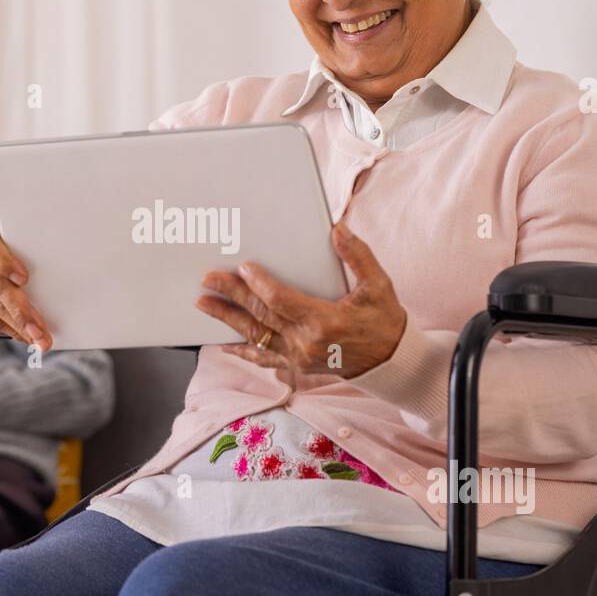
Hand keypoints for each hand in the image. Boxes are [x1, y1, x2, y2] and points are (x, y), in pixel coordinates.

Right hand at [0, 215, 52, 350]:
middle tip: (40, 332)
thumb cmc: (9, 228)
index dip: (6, 266)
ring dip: (20, 329)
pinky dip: (12, 330)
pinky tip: (27, 337)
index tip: (23, 278)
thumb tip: (67, 230)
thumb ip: (35, 229)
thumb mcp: (17, 221)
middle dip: (21, 314)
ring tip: (39, 340)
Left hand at [194, 219, 407, 377]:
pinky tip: (223, 344)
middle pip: (260, 316)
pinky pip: (264, 358)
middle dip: (232, 295)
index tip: (242, 267)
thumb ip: (357, 256)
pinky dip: (243, 351)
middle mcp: (306, 342)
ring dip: (227, 320)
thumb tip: (338, 229)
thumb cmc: (384, 320)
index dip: (259, 284)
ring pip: (255, 336)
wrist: (391, 361)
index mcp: (324, 320)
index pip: (280, 301)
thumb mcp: (377, 285)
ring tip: (204, 304)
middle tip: (208, 279)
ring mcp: (299, 357)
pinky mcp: (297, 366)